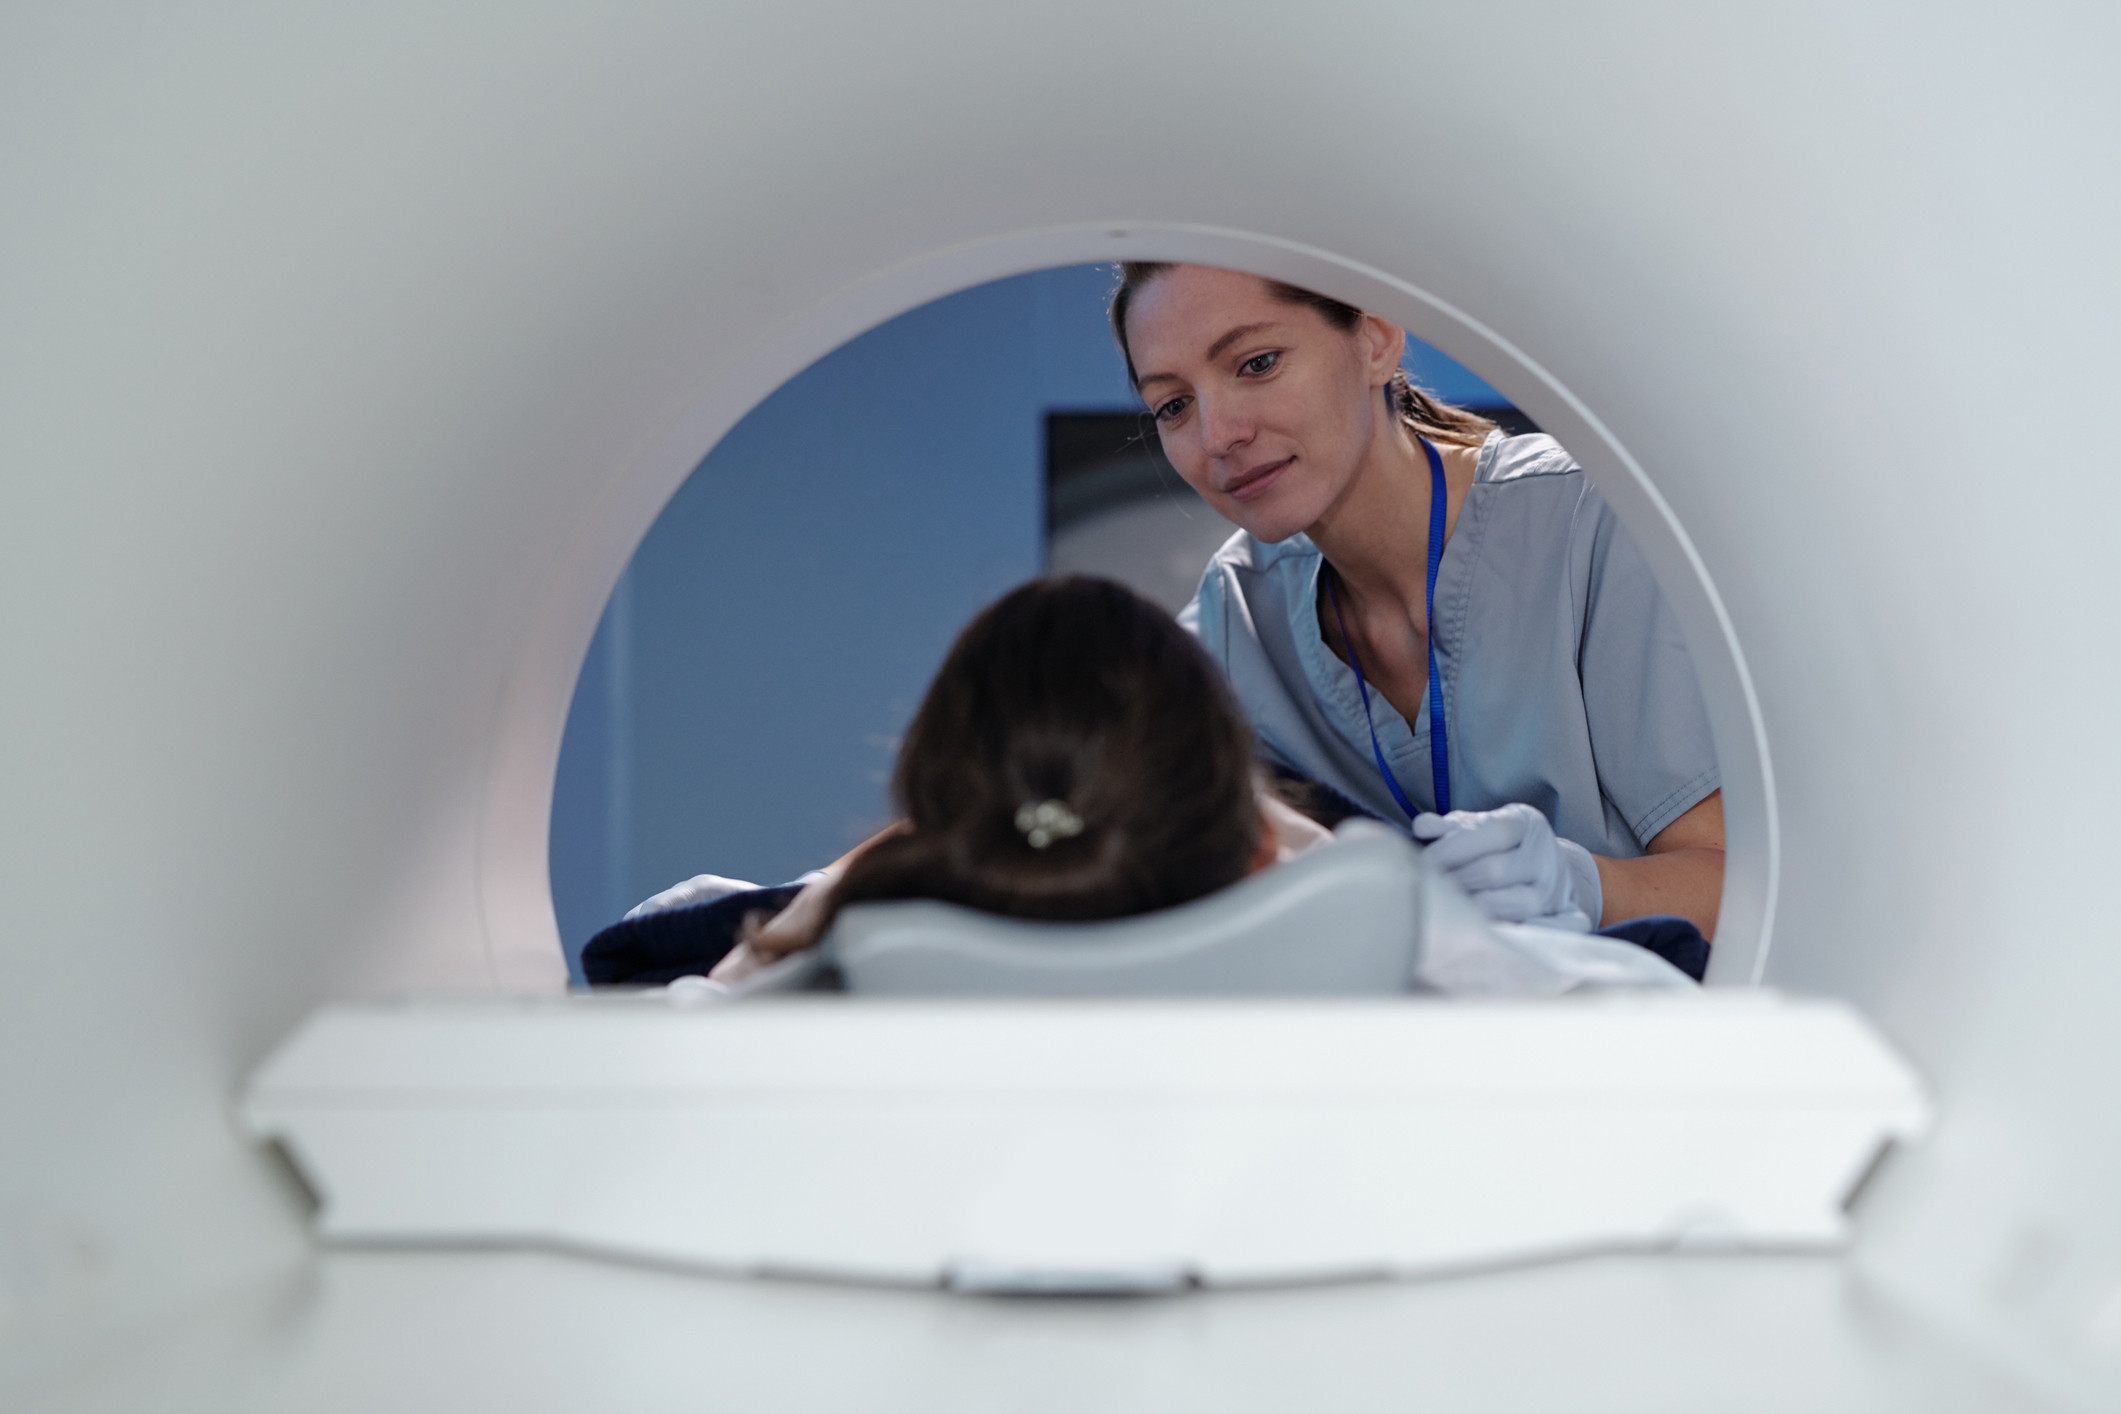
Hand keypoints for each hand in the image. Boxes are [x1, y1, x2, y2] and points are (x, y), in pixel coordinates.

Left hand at [1412, 803, 1601, 930]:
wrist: (1550, 868)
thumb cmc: (1501, 848)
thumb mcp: (1478, 827)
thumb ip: (1451, 827)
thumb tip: (1423, 827)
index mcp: (1526, 823)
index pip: (1493, 833)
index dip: (1454, 849)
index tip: (1426, 863)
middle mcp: (1546, 854)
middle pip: (1498, 871)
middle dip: (1458, 882)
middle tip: (1432, 892)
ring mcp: (1559, 887)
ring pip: (1520, 904)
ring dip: (1481, 911)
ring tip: (1455, 912)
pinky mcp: (1571, 916)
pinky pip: (1556, 930)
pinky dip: (1527, 933)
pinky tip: (1495, 934)